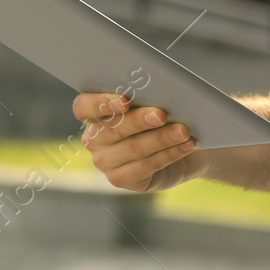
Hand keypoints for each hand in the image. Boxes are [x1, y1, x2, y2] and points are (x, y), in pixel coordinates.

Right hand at [74, 92, 207, 192]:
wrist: (180, 146)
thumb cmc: (161, 117)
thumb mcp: (151, 103)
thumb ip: (146, 97)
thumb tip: (158, 89)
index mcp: (93, 113)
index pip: (84, 106)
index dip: (101, 103)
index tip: (124, 101)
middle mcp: (94, 138)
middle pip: (113, 128)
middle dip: (140, 120)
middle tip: (162, 114)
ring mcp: (104, 161)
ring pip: (134, 148)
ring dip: (162, 138)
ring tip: (183, 131)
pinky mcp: (120, 179)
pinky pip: (146, 166)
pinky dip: (169, 154)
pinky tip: (185, 145)